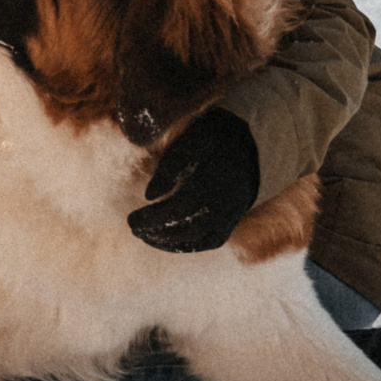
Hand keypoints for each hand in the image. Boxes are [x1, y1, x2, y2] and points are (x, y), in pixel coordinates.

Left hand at [128, 107, 259, 252]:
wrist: (248, 142)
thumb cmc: (211, 136)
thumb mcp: (192, 137)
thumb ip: (171, 164)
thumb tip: (149, 195)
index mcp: (216, 176)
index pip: (182, 204)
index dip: (156, 214)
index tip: (133, 215)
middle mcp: (227, 199)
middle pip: (188, 224)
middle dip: (158, 228)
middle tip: (132, 226)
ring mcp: (233, 213)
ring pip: (200, 237)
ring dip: (168, 240)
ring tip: (143, 234)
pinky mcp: (232, 220)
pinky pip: (211, 241)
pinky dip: (187, 244)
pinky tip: (164, 240)